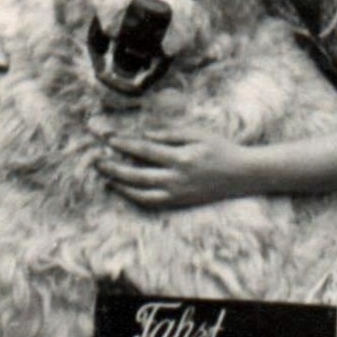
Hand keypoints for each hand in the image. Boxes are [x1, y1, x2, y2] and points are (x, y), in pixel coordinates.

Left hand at [97, 130, 250, 208]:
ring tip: (103, 176)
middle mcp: (177, 179)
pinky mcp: (179, 202)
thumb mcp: (198, 134)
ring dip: (119, 184)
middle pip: (136, 174)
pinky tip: (121, 188)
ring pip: (140, 193)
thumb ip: (171, 133)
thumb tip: (145, 135)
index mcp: (182, 158)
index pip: (145, 150)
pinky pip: (150, 203)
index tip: (106, 138)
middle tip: (95, 160)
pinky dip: (133, 196)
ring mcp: (177, 194)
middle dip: (113, 167)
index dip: (123, 144)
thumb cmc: (221, 149)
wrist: (241, 175)